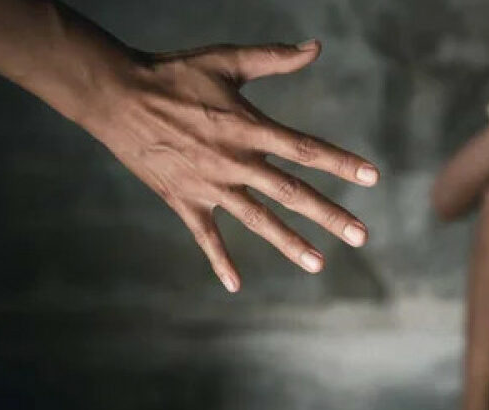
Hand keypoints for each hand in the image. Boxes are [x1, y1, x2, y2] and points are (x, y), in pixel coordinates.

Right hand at [78, 40, 379, 291]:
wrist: (116, 95)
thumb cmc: (174, 73)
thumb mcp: (227, 60)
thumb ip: (275, 57)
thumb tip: (317, 46)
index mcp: (249, 128)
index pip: (307, 149)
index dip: (342, 163)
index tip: (373, 177)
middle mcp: (235, 161)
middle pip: (292, 192)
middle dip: (330, 215)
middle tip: (362, 236)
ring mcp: (210, 185)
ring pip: (258, 220)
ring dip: (289, 243)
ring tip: (319, 263)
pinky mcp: (183, 200)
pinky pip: (205, 236)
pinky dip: (219, 260)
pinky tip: (235, 284)